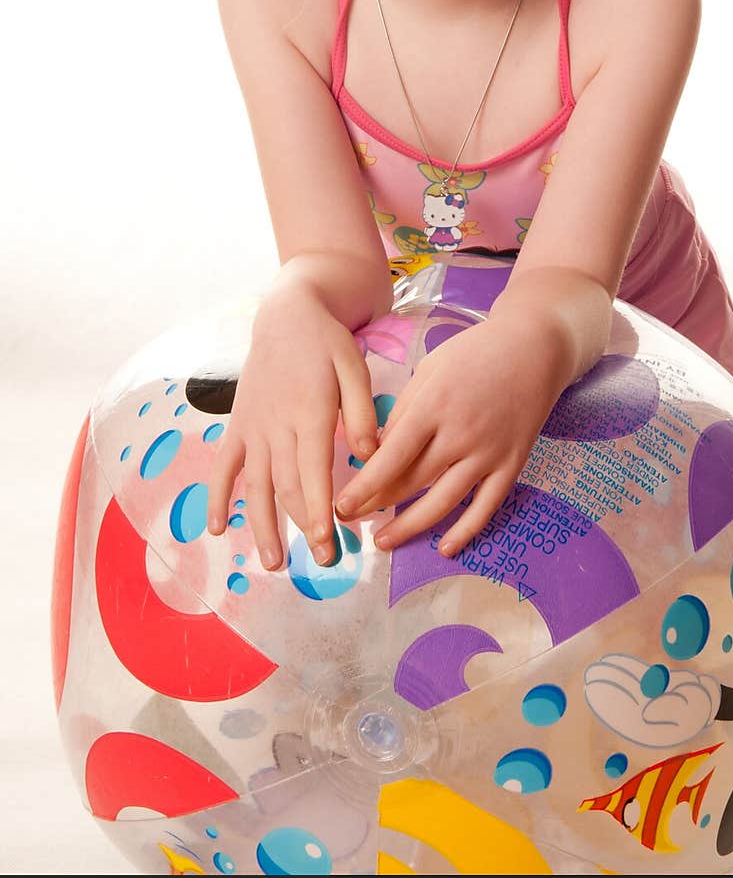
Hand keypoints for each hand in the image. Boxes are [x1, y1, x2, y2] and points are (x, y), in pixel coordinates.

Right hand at [206, 288, 377, 569]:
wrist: (286, 314)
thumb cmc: (327, 343)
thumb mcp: (354, 367)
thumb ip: (360, 412)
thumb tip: (370, 455)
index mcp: (309, 412)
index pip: (313, 471)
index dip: (319, 509)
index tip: (328, 542)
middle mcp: (276, 425)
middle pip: (286, 486)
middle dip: (303, 527)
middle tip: (324, 562)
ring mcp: (252, 427)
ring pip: (254, 485)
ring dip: (261, 525)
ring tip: (273, 562)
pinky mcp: (237, 425)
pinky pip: (223, 466)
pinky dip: (217, 497)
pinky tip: (217, 529)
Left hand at [333, 316, 570, 554]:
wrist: (534, 348)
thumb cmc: (475, 353)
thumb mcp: (430, 369)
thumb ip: (404, 410)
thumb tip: (377, 450)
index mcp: (434, 406)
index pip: (392, 457)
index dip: (364, 486)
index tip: (341, 506)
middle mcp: (461, 433)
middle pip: (413, 482)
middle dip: (376, 506)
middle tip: (350, 521)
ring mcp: (489, 452)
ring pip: (444, 501)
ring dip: (410, 526)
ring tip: (384, 541)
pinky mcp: (512, 464)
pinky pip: (487, 506)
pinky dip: (466, 530)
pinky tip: (444, 547)